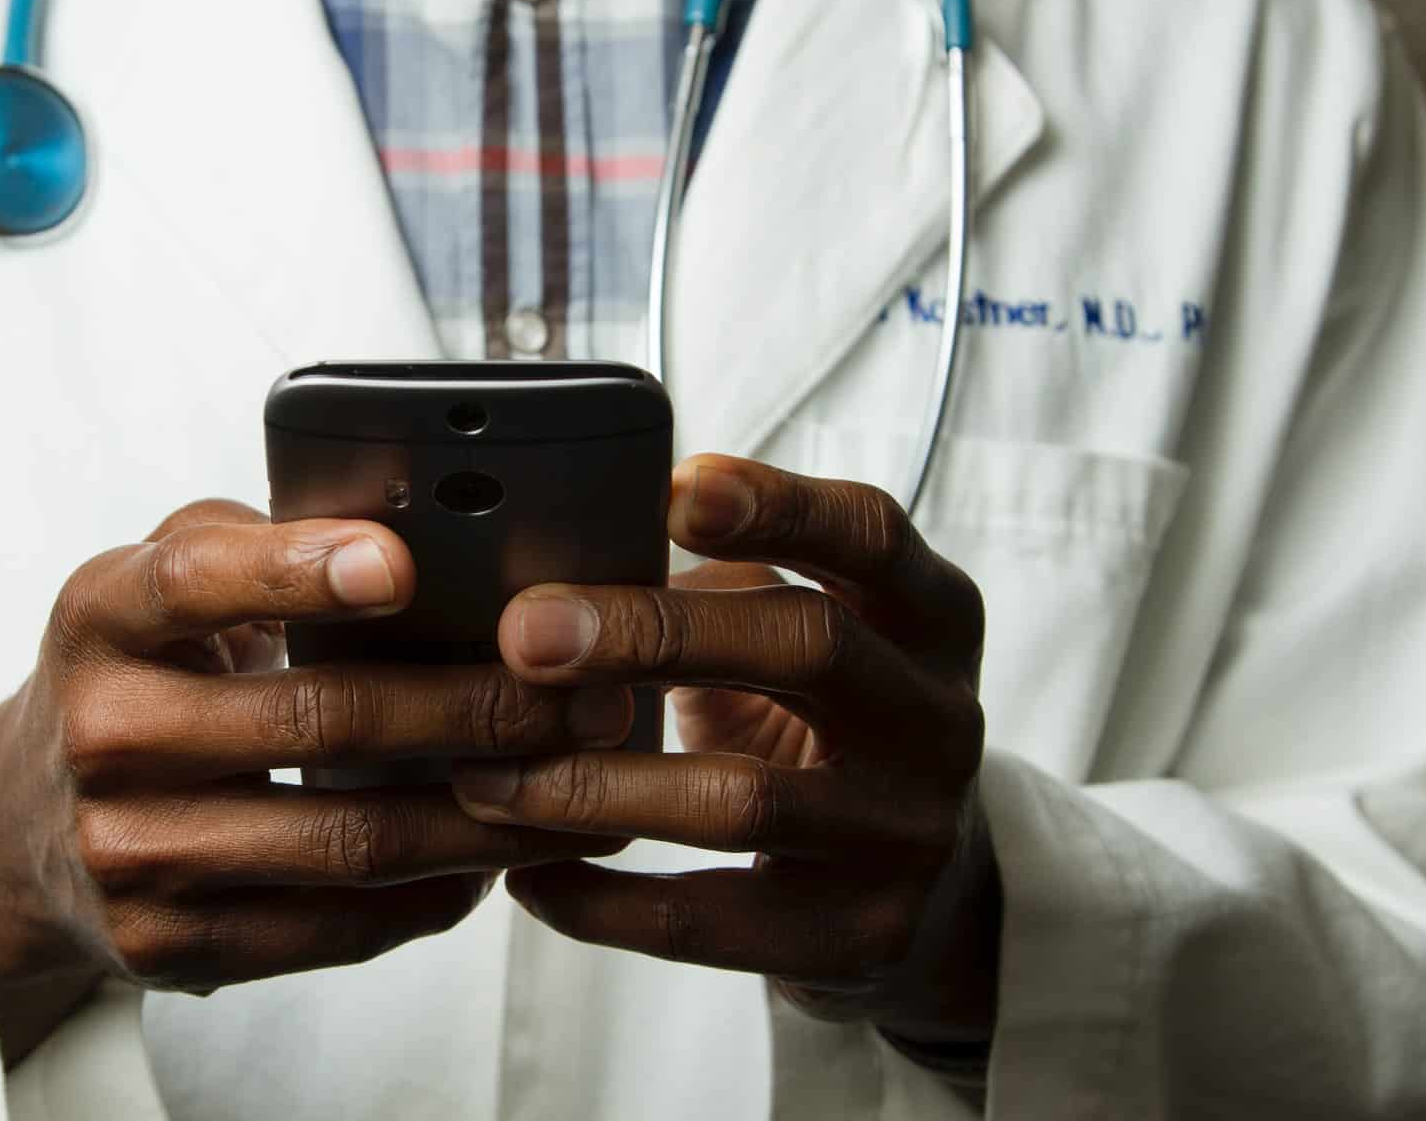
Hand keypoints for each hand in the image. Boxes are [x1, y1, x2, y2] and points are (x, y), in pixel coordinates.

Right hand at [0, 501, 629, 1064]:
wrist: (21, 827)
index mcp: (101, 618)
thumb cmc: (133, 673)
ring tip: (582, 781)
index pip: (195, 582)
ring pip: (348, 841)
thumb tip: (413, 528)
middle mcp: (104, 735)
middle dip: (476, 706)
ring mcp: (133, 853)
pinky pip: (336, 925)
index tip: (401, 562)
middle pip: (317, 721)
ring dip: (489, 814)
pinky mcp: (169, 946)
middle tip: (586, 692)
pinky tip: (501, 854)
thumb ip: (256, 543)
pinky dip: (436, 891)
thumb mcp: (154, 583)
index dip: (297, 570)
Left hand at [449, 456, 999, 1049]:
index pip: (869, 534)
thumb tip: (554, 556)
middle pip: (809, 645)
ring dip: (594, 783)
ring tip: (487, 775)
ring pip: (743, 800)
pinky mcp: (862, 936)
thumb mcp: (803, 633)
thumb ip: (718, 585)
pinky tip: (528, 875)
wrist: (928, 886)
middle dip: (653, 631)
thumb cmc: (822, 720)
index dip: (777, 505)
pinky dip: (603, 901)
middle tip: (525, 634)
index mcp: (927, 614)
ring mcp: (908, 833)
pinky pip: (710, 922)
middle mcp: (938, 717)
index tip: (671, 489)